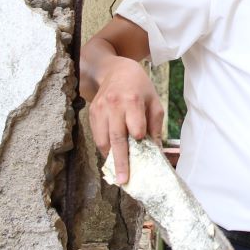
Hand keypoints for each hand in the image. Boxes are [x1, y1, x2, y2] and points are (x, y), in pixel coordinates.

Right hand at [87, 56, 163, 184]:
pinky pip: (97, 136)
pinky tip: (112, 157)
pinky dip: (104, 148)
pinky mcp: (92, 113)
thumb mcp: (153, 101)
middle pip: (116, 138)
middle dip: (121, 161)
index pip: (134, 126)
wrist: (115, 70)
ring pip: (103, 140)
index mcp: (132, 100)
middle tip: (124, 180)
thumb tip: (156, 151)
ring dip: (110, 158)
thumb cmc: (139, 87)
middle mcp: (114, 105)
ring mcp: (100, 110)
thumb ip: (155, 125)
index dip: (138, 138)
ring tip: (118, 172)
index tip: (142, 150)